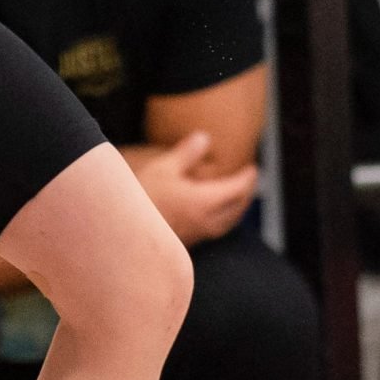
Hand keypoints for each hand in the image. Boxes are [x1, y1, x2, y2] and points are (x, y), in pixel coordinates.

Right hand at [142, 131, 259, 243]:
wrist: (126, 232)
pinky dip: (222, 219)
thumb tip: (204, 137)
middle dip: (246, 194)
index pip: (237, 189)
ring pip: (228, 223)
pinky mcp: (187, 242)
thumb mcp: (163, 169)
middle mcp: (206, 220)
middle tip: (248, 181)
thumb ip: (186, 154)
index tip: (252, 168)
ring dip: (236, 208)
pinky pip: (214, 230)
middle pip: (237, 208)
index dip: (248, 178)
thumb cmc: (142, 198)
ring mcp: (197, 234)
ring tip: (236, 198)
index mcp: (204, 201)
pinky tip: (212, 215)